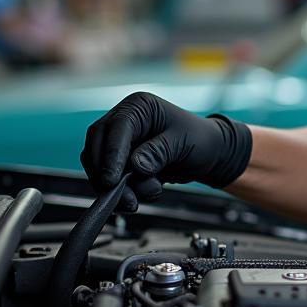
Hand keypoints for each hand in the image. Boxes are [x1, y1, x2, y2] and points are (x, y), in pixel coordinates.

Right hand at [80, 92, 251, 210]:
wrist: (208, 154)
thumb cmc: (200, 139)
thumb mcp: (183, 143)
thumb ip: (159, 152)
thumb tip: (136, 165)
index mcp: (139, 107)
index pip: (116, 128)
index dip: (111, 154)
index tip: (112, 179)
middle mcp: (124, 121)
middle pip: (97, 147)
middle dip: (108, 175)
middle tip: (126, 197)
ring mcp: (120, 142)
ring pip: (99, 166)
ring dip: (117, 188)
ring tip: (142, 197)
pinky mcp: (120, 161)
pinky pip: (108, 178)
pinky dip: (120, 192)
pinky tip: (137, 199)